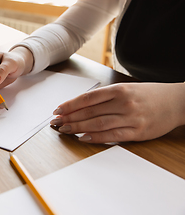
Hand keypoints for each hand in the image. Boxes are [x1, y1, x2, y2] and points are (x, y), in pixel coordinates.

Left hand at [50, 83, 184, 142]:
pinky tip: (83, 138)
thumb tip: (80, 104)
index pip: (88, 98)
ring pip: (98, 124)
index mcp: (119, 90)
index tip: (58, 109)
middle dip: (69, 117)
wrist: (177, 101)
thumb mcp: (126, 88)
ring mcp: (131, 118)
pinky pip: (113, 136)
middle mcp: (123, 103)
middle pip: (90, 112)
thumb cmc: (148, 94)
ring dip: (78, 127)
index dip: (70, 105)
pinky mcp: (138, 132)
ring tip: (64, 129)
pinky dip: (96, 137)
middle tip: (55, 121)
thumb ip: (106, 96)